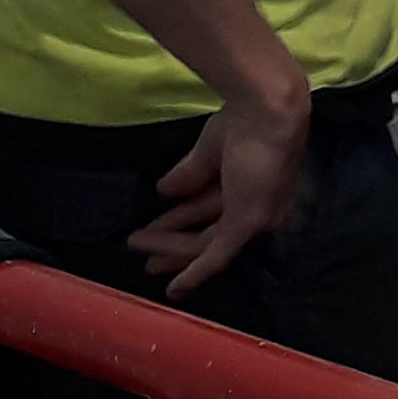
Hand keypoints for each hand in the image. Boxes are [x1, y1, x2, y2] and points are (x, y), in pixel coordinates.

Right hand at [132, 92, 313, 297]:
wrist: (263, 110)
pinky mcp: (247, 224)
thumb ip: (189, 175)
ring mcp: (255, 219)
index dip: (180, 222)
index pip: (212, 214)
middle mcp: (258, 210)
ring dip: (168, 247)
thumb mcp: (209, 153)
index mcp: (253, 190)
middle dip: (173, 245)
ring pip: (203, 244)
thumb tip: (163, 192)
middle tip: (144, 255)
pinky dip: (195, 273)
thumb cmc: (243, 122)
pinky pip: (217, 256)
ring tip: (134, 244)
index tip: (153, 229)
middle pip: (207, 234)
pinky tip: (174, 289)